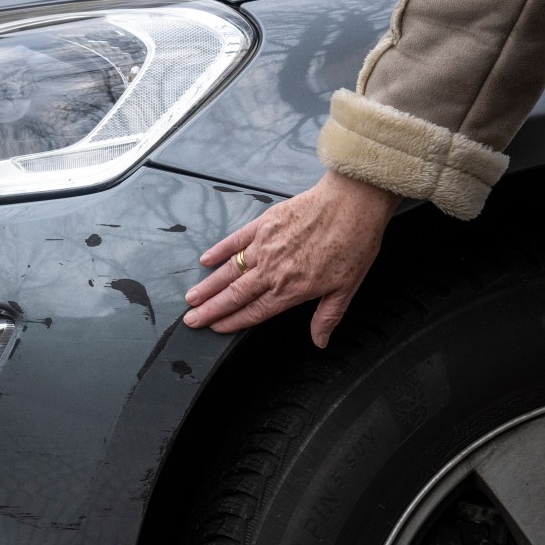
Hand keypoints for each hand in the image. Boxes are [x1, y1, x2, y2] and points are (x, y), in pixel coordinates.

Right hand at [183, 170, 400, 347]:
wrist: (352, 202)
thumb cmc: (354, 242)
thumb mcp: (347, 288)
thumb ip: (328, 316)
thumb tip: (319, 341)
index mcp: (292, 289)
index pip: (255, 312)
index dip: (232, 322)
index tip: (215, 328)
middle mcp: (273, 270)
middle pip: (235, 295)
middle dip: (210, 310)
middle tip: (190, 319)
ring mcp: (265, 246)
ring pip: (230, 271)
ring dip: (208, 286)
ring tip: (191, 298)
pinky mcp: (264, 224)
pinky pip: (235, 240)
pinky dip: (219, 251)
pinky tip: (206, 260)